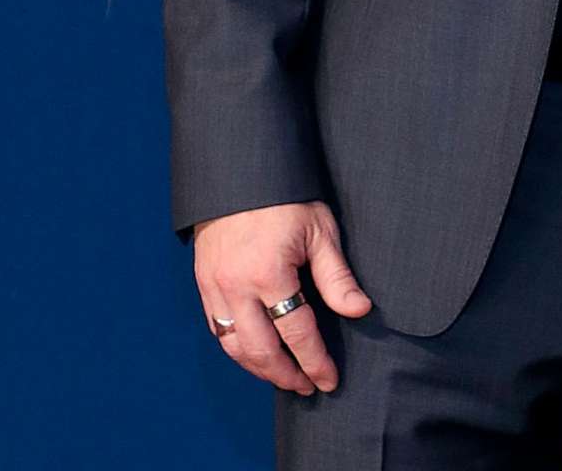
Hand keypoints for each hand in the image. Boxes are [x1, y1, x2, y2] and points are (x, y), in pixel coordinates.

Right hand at [192, 200, 372, 395]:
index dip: (315, 361)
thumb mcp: (319, 230)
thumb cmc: (285, 198)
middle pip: (261, 350)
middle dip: (286, 374)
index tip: (328, 380)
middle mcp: (237, 286)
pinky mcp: (203, 283)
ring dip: (259, 369)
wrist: (238, 172)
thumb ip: (337, 276)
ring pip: (234, 346)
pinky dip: (237, 349)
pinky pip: (217, 329)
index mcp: (269, 273)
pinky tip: (255, 355)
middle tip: (307, 387)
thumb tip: (359, 310)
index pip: (296, 333)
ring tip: (284, 378)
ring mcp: (215, 286)